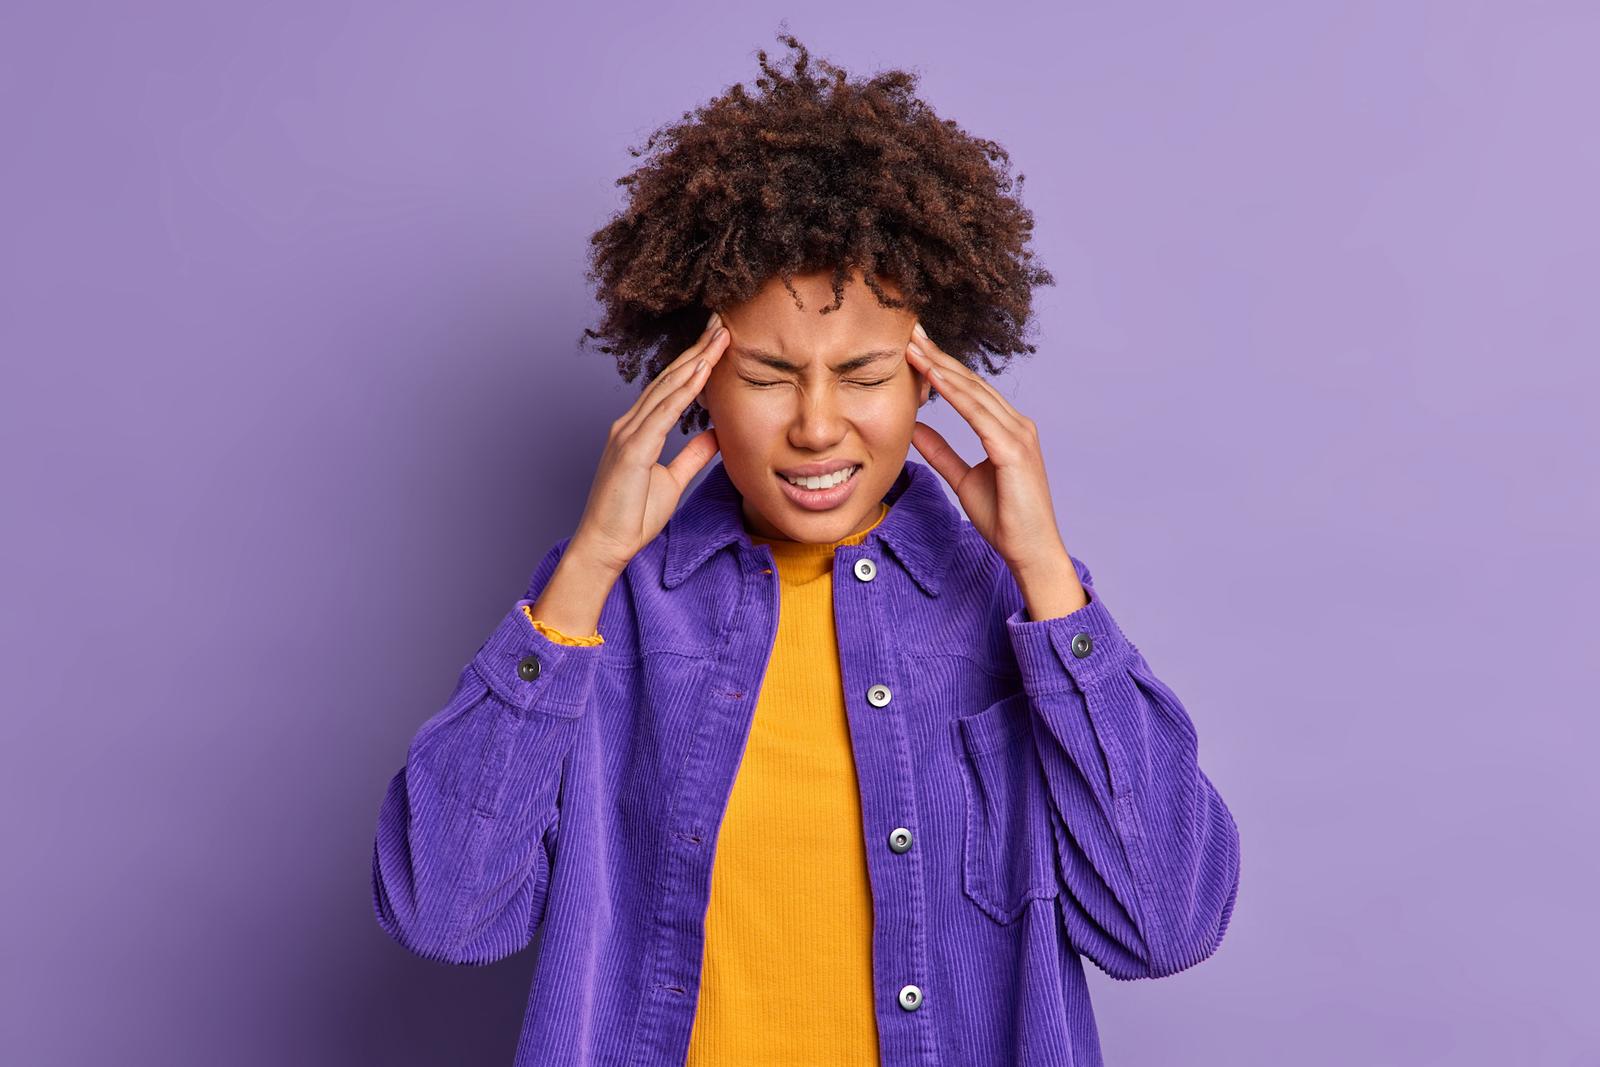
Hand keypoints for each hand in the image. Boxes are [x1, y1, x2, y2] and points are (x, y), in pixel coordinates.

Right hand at [569, 311, 729, 575]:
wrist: (606, 544)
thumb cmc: (632, 517)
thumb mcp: (672, 481)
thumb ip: (692, 455)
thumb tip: (716, 435)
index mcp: (638, 430)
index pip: (671, 388)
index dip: (695, 362)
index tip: (717, 340)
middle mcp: (630, 424)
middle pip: (670, 378)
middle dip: (697, 349)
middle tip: (721, 321)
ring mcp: (628, 433)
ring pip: (667, 388)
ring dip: (696, 360)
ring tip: (719, 336)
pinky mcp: (631, 449)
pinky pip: (663, 413)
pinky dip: (684, 390)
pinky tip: (702, 372)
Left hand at [902, 321, 1072, 577]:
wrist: (1030, 550)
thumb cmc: (1004, 519)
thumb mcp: (963, 479)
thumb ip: (942, 452)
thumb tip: (916, 428)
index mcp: (1007, 430)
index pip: (969, 391)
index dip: (942, 367)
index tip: (915, 348)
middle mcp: (1017, 425)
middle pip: (971, 383)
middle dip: (940, 356)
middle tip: (911, 331)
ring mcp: (1018, 434)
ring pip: (973, 393)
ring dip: (941, 368)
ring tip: (914, 347)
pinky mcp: (1013, 450)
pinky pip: (977, 415)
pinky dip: (954, 394)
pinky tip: (933, 377)